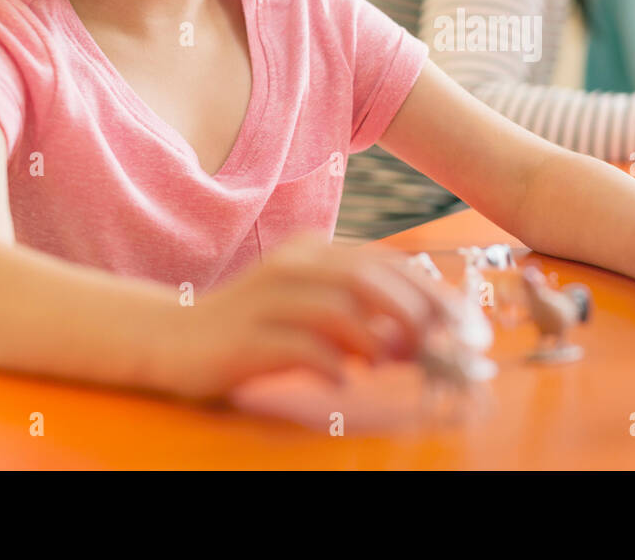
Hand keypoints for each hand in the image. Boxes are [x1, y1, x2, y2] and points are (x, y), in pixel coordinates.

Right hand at [161, 235, 464, 400]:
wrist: (170, 338)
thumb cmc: (252, 329)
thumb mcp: (309, 309)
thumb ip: (359, 314)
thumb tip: (421, 339)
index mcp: (312, 252)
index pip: (385, 263)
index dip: (431, 291)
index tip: (464, 324)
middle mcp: (292, 265)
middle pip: (367, 277)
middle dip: (413, 312)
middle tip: (438, 347)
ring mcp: (265, 299)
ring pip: (336, 305)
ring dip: (375, 337)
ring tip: (390, 362)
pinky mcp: (244, 338)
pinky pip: (298, 346)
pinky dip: (330, 363)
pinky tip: (343, 382)